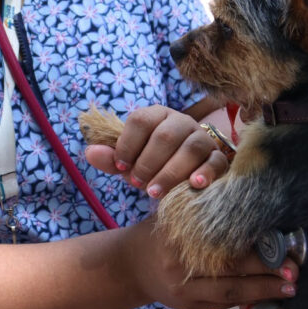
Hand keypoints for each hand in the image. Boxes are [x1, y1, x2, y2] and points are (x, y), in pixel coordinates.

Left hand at [84, 104, 228, 198]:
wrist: (181, 182)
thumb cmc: (152, 167)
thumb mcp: (130, 163)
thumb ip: (112, 159)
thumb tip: (89, 152)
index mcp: (157, 116)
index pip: (141, 120)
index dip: (127, 144)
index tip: (120, 167)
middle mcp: (182, 122)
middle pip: (166, 135)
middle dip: (148, 162)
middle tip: (136, 183)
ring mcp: (203, 139)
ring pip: (191, 148)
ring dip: (170, 172)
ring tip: (154, 192)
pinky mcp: (218, 158)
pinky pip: (216, 162)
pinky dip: (205, 173)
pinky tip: (193, 185)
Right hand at [122, 218, 298, 308]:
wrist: (131, 265)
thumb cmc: (161, 231)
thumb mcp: (174, 211)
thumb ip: (202, 204)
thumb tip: (245, 191)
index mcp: (177, 237)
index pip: (221, 242)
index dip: (253, 244)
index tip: (282, 242)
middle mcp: (179, 266)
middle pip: (229, 271)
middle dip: (265, 271)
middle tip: (294, 268)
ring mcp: (182, 291)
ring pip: (229, 293)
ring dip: (263, 290)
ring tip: (290, 286)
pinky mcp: (187, 306)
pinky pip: (222, 304)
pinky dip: (246, 299)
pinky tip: (268, 294)